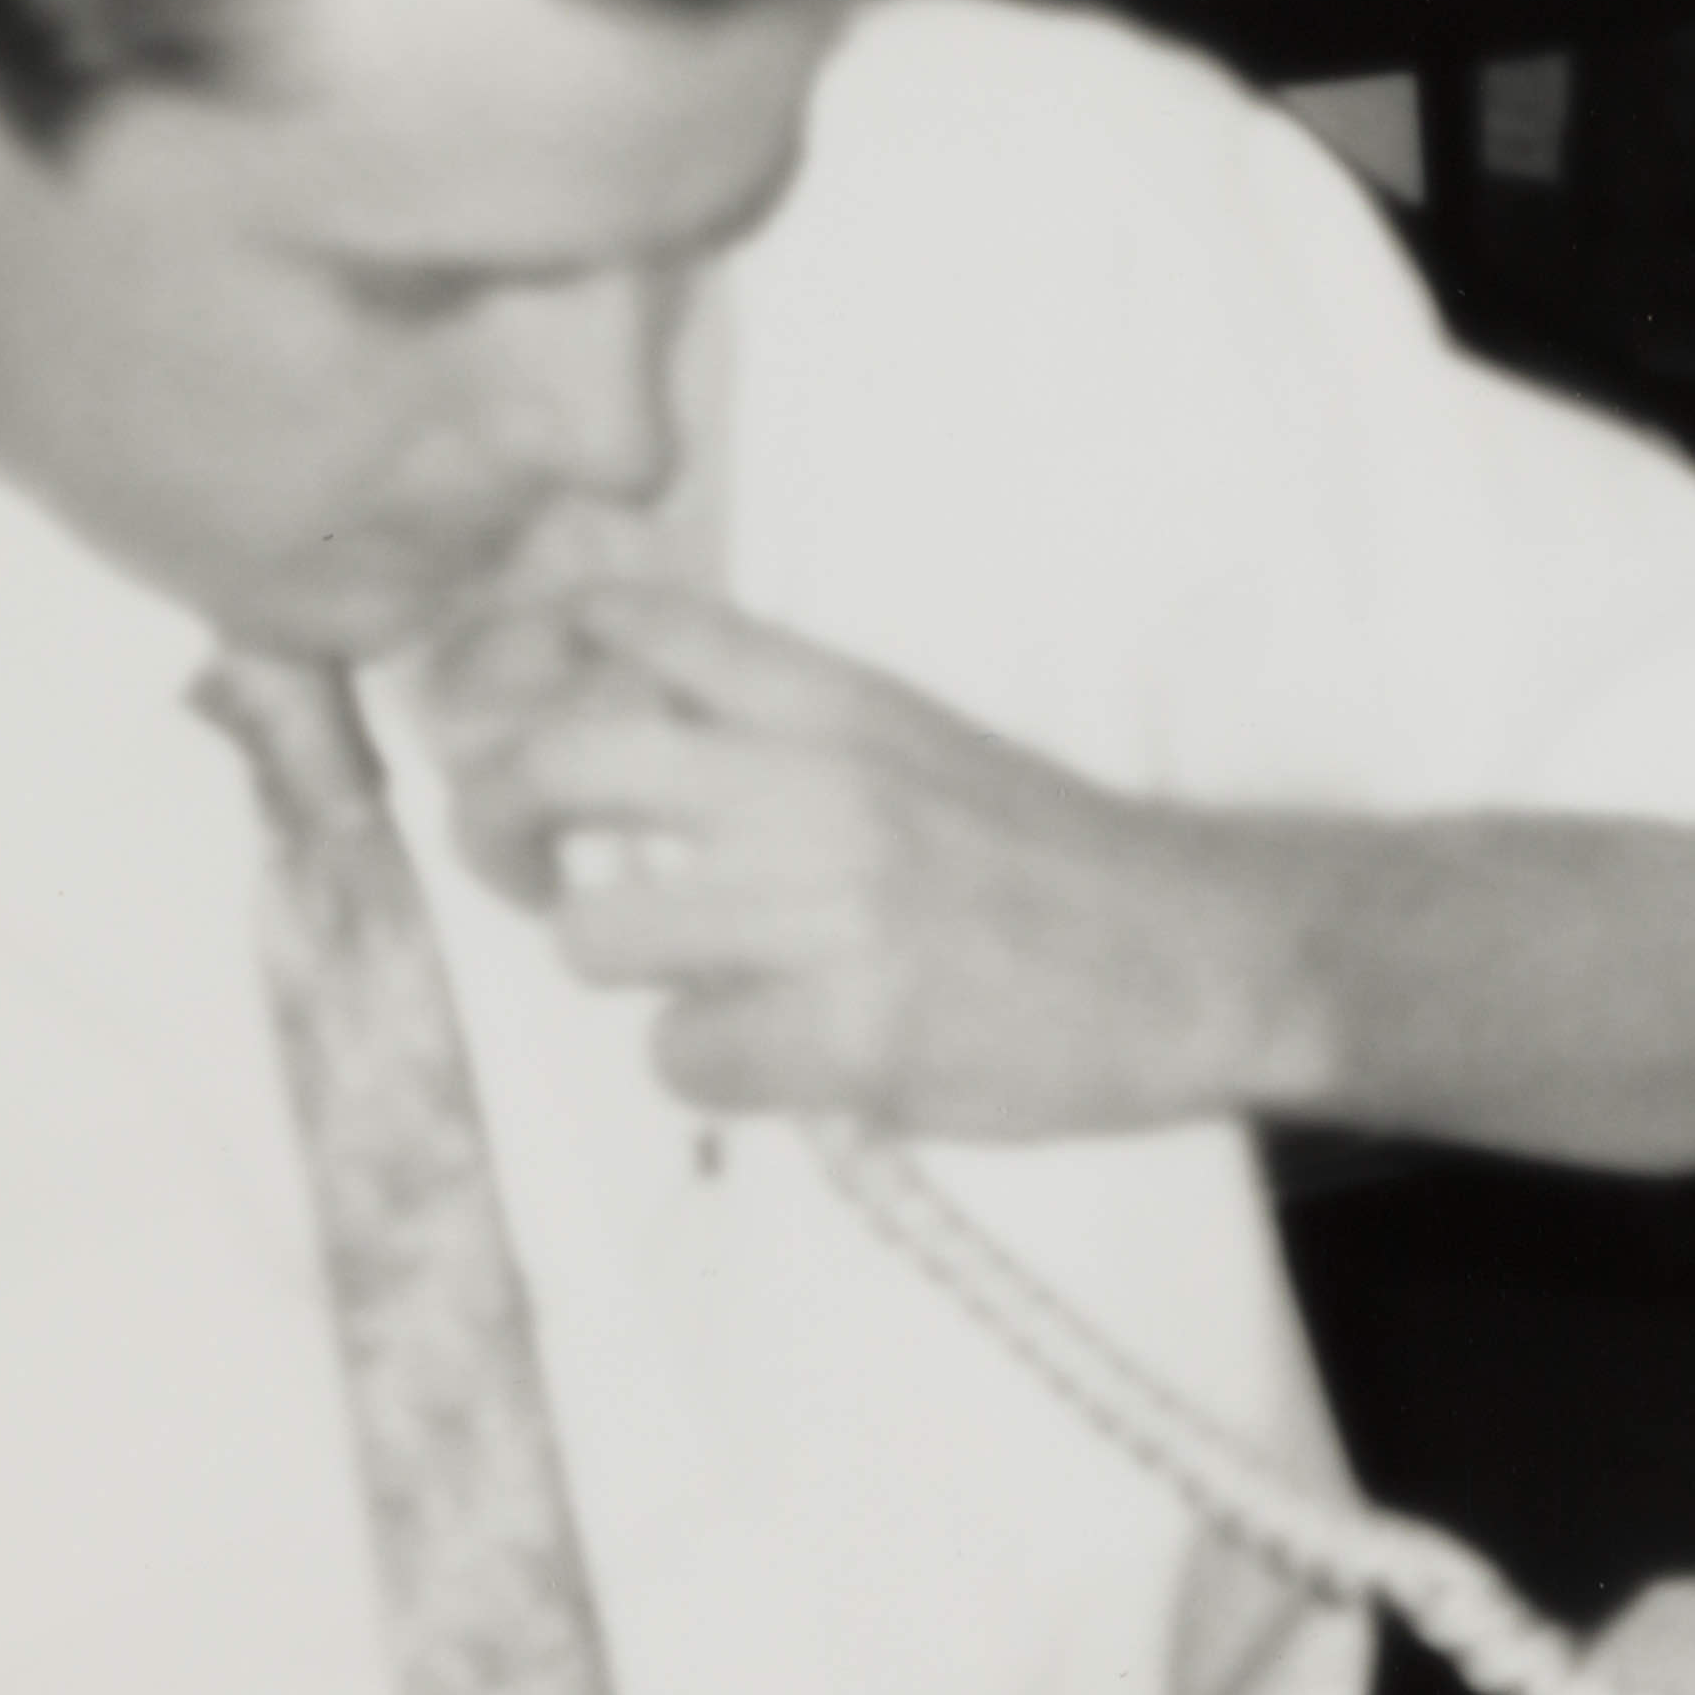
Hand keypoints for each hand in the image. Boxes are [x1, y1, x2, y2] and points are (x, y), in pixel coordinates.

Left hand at [427, 587, 1319, 1134]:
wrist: (1203, 951)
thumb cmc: (1055, 861)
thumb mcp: (911, 741)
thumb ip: (771, 729)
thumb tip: (586, 736)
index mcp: (832, 697)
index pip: (625, 623)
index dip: (517, 664)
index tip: (491, 721)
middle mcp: (813, 779)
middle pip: (554, 761)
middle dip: (493, 823)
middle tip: (523, 869)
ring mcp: (825, 905)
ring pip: (597, 941)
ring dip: (641, 981)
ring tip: (725, 988)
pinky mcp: (845, 1029)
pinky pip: (682, 1059)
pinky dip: (719, 1071)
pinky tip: (797, 1054)